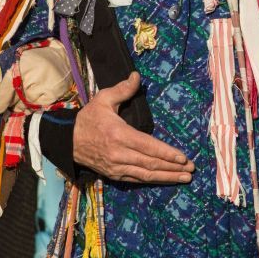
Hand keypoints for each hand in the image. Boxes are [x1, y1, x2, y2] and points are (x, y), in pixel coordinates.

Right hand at [73, 73, 193, 184]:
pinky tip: (165, 180)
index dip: (167, 153)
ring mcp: (116, 167)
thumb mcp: (103, 99)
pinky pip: (137, 180)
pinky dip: (152, 181)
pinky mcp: (114, 175)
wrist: (67, 141)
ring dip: (167, 177)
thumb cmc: (88, 118)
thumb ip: (122, 89)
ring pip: (146, 175)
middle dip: (173, 168)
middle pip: (151, 163)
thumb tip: (137, 76)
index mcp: (119, 135)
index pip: (148, 146)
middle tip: (191, 170)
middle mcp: (119, 154)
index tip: (183, 157)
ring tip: (184, 178)